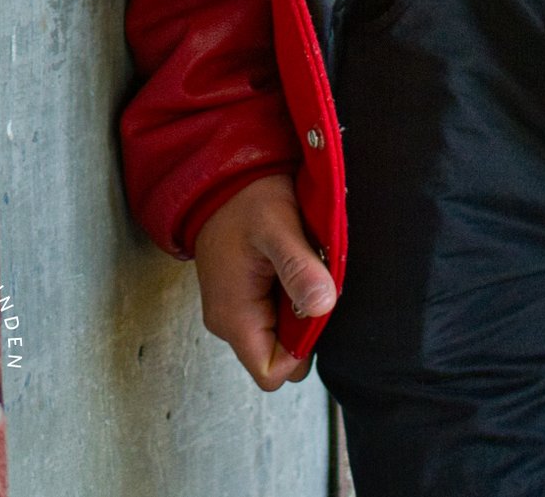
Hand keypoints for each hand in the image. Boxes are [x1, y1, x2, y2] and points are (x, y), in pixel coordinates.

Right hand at [193, 172, 336, 388]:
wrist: (222, 172)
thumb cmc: (245, 197)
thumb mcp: (277, 227)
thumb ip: (299, 268)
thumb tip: (322, 306)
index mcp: (233, 317)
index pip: (271, 373)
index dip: (301, 351)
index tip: (314, 308)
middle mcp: (230, 321)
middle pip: (279, 353)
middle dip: (304, 326)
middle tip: (312, 280)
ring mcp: (235, 307)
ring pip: (279, 332)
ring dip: (298, 306)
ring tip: (302, 265)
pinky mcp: (242, 292)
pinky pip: (273, 310)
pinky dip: (290, 292)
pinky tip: (294, 262)